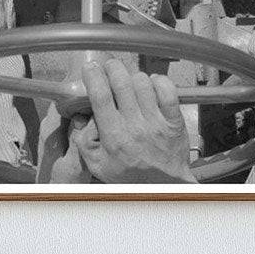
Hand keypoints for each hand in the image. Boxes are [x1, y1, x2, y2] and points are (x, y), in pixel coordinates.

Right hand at [68, 60, 195, 183]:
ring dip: (134, 75)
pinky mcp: (174, 121)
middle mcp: (135, 127)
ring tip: (130, 80)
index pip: (101, 97)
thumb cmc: (132, 176)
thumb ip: (84, 142)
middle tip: (109, 67)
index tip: (90, 68)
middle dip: (113, 68)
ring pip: (143, 83)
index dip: (93, 76)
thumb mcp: (98, 165)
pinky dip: (159, 81)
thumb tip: (79, 120)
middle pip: (122, 83)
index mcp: (114, 137)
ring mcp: (157, 123)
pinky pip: (168, 91)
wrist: (163, 186)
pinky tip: (152, 84)